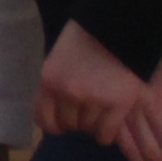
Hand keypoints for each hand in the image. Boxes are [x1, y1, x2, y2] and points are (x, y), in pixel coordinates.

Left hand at [35, 22, 146, 146]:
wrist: (117, 27)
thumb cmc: (85, 40)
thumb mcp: (58, 60)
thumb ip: (55, 85)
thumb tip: (55, 114)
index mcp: (49, 80)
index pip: (43, 118)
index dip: (53, 125)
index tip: (61, 124)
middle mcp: (68, 93)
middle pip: (68, 124)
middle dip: (75, 120)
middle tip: (85, 111)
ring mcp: (94, 100)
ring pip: (88, 129)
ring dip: (93, 124)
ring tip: (100, 110)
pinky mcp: (118, 105)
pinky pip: (107, 133)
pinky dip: (107, 133)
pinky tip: (110, 123)